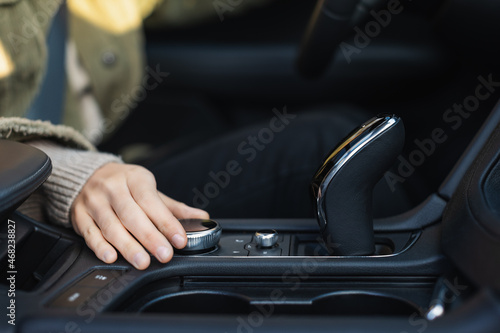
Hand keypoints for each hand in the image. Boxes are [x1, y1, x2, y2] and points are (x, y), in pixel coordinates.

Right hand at [70, 163, 208, 269]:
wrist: (87, 175)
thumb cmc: (125, 186)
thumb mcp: (149, 190)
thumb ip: (174, 207)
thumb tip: (201, 217)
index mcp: (134, 179)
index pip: (152, 202)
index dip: (166, 222)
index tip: (179, 239)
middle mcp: (112, 188)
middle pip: (132, 215)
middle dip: (150, 237)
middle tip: (164, 255)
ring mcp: (94, 202)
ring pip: (111, 226)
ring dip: (127, 246)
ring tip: (142, 261)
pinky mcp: (79, 215)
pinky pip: (89, 232)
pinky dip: (100, 246)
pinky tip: (111, 256)